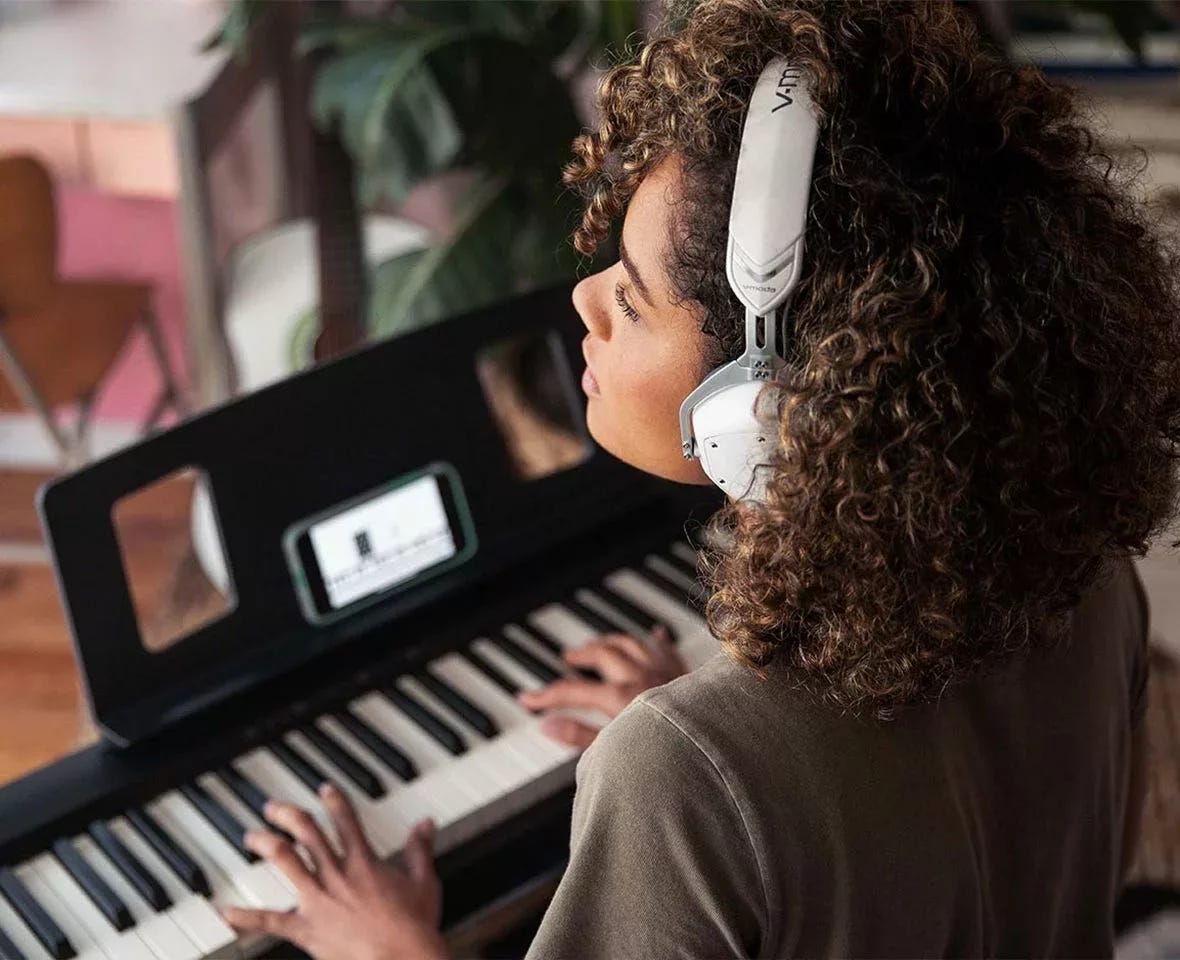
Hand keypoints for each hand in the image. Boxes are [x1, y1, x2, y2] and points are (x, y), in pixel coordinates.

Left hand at [223, 783, 446, 959]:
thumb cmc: (414, 928)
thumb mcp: (423, 882)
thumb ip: (420, 850)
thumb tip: (426, 824)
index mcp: (365, 862)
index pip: (346, 821)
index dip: (334, 801)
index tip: (324, 790)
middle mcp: (337, 874)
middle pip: (307, 833)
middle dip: (287, 815)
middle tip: (274, 808)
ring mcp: (319, 900)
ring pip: (286, 862)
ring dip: (266, 845)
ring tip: (252, 837)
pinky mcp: (307, 930)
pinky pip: (271, 921)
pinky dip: (247, 917)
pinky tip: (228, 911)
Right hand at [519, 625, 686, 747]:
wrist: (718, 750)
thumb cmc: (670, 757)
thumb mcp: (615, 754)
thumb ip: (579, 738)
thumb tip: (547, 726)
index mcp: (620, 697)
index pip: (572, 690)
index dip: (546, 695)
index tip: (527, 698)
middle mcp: (642, 677)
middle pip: (603, 653)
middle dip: (582, 653)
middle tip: (569, 657)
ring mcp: (666, 672)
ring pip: (633, 643)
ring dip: (613, 641)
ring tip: (600, 643)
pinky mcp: (688, 676)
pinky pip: (669, 649)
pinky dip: (658, 641)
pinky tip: (656, 634)